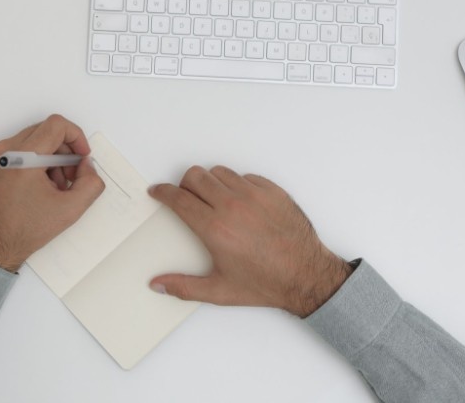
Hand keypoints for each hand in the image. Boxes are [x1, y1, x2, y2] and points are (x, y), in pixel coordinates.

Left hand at [0, 114, 104, 271]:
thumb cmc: (21, 231)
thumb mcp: (70, 209)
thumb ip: (90, 183)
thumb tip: (88, 166)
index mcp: (21, 157)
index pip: (57, 125)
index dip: (77, 137)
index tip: (82, 156)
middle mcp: (4, 150)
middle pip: (46, 131)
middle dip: (65, 152)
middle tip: (71, 176)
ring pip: (34, 141)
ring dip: (52, 159)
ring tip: (55, 187)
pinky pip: (20, 151)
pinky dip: (36, 163)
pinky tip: (40, 187)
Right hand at [148, 166, 352, 317]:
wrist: (306, 276)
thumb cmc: (266, 283)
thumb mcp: (219, 291)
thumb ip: (184, 287)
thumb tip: (158, 284)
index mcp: (215, 229)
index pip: (178, 198)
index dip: (163, 192)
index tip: (158, 191)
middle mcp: (233, 206)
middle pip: (195, 176)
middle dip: (184, 184)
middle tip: (186, 196)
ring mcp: (255, 196)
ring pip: (219, 172)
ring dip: (210, 182)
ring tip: (213, 199)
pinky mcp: (273, 191)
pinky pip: (245, 176)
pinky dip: (236, 185)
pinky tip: (239, 201)